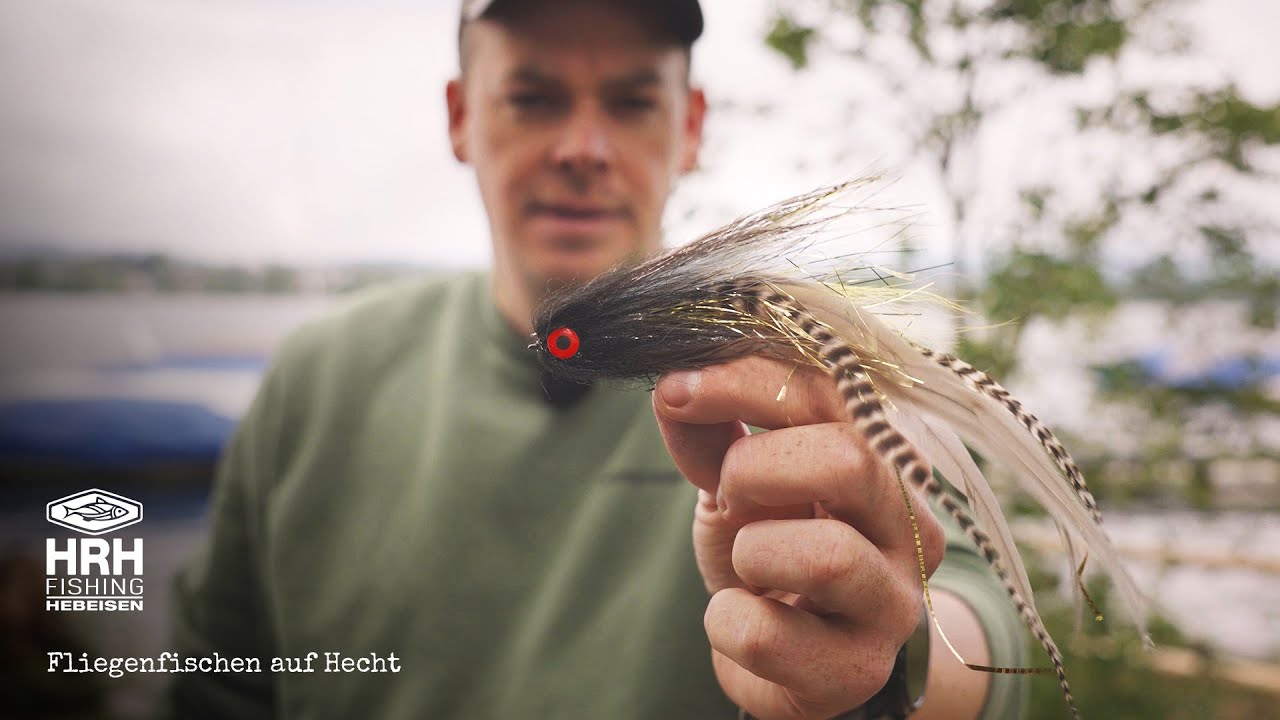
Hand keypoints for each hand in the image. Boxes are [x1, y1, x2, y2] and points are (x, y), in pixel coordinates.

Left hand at [653, 357, 946, 719]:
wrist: (790, 656)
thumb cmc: (773, 550)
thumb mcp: (737, 482)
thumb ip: (710, 431)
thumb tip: (671, 386)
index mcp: (886, 459)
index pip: (833, 393)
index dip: (747, 382)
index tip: (675, 388)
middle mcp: (910, 525)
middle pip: (851, 460)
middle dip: (757, 466)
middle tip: (729, 491)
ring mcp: (892, 602)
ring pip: (826, 555)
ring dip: (753, 550)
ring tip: (747, 563)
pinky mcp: (858, 670)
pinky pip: (768, 633)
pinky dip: (726, 620)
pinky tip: (739, 618)